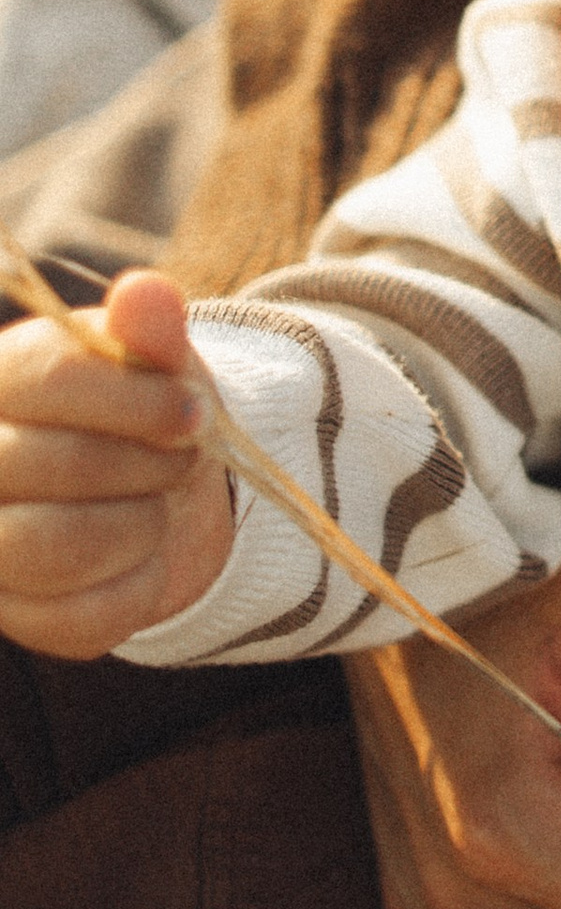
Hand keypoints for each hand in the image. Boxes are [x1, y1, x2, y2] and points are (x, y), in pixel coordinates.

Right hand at [0, 270, 231, 653]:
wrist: (157, 495)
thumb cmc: (146, 415)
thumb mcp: (158, 364)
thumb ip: (151, 330)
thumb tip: (145, 293)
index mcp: (0, 381)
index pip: (51, 378)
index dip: (136, 399)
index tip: (194, 411)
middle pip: (57, 464)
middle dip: (148, 463)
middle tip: (182, 458)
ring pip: (58, 547)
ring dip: (140, 525)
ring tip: (156, 505)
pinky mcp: (17, 614)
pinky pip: (84, 615)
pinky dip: (139, 584)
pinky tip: (142, 556)